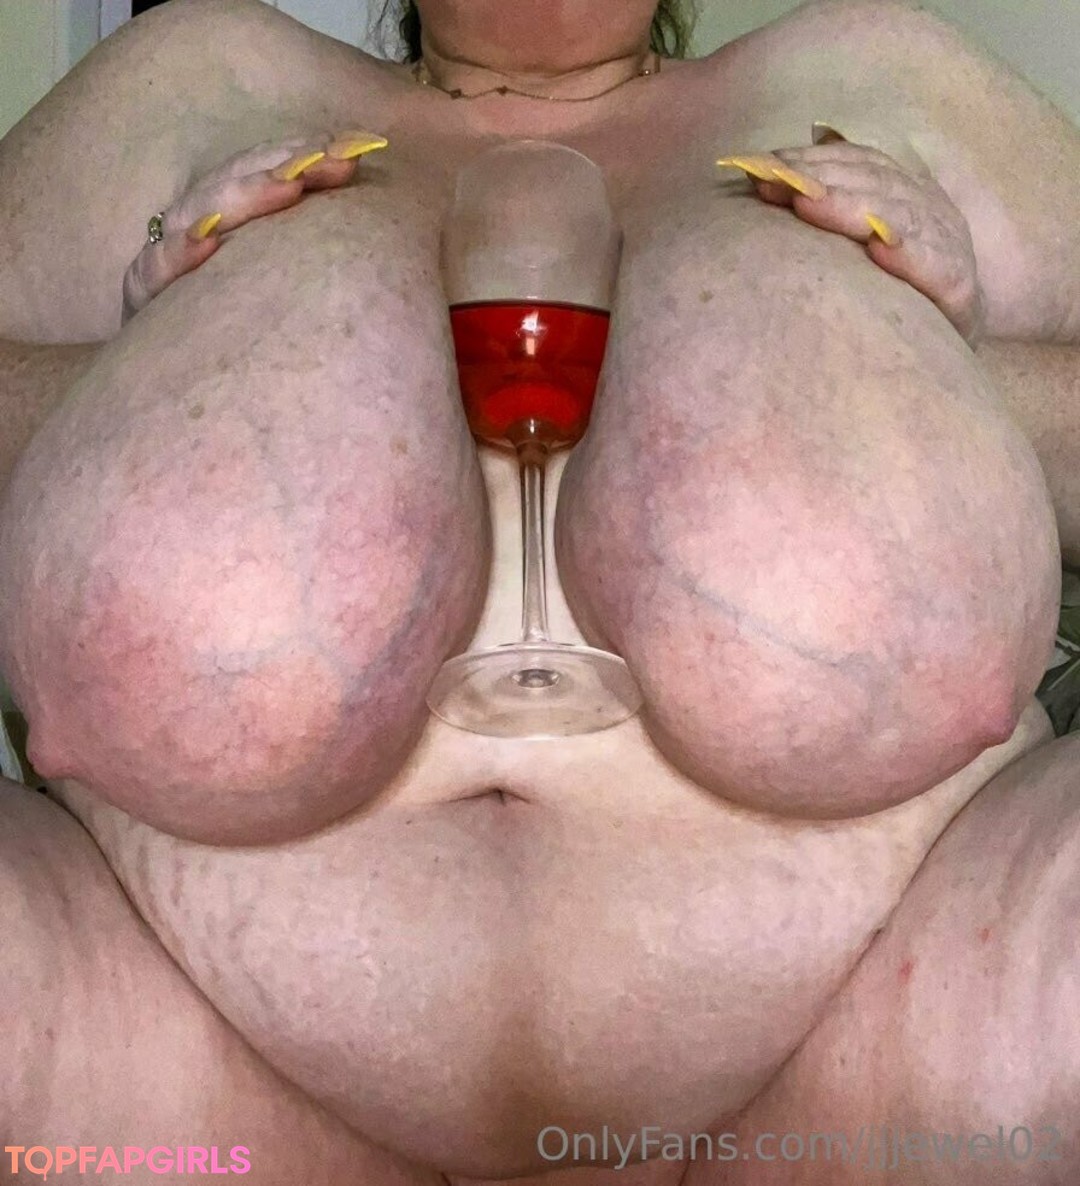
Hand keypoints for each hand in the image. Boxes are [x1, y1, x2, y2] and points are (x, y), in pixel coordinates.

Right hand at [121, 131, 386, 320]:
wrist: (167, 383)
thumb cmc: (239, 331)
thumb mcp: (279, 285)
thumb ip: (310, 249)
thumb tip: (381, 224)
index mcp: (231, 216)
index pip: (267, 170)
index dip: (307, 154)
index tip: (357, 147)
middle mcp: (197, 226)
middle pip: (236, 181)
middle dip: (287, 164)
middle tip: (335, 159)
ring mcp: (167, 258)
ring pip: (201, 213)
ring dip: (244, 196)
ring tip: (288, 185)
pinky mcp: (141, 295)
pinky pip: (154, 271)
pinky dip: (178, 255)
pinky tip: (207, 242)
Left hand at [718, 128, 983, 342]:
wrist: (953, 351)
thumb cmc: (895, 294)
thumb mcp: (862, 244)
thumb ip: (831, 205)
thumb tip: (777, 162)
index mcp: (907, 193)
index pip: (860, 164)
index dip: (813, 160)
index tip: (764, 164)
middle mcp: (931, 211)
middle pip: (875, 184)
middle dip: (821, 179)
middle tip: (777, 181)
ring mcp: (949, 245)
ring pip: (901, 216)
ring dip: (852, 207)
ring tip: (808, 203)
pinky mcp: (961, 288)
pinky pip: (937, 267)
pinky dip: (909, 254)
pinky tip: (880, 248)